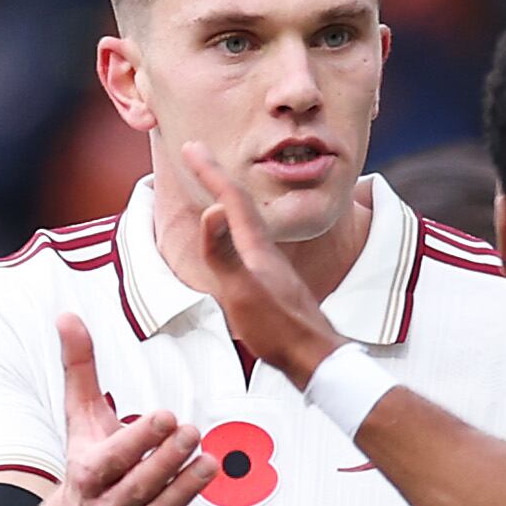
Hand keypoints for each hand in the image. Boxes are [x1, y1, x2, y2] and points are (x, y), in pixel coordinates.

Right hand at [55, 314, 238, 505]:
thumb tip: (67, 315)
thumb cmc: (87, 467)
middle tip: (193, 431)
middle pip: (140, 486)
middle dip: (166, 460)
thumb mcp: (80, 420)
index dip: (138, 440)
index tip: (164, 416)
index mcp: (89, 474)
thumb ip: (79, 370)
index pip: (113, 459)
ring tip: (212, 462)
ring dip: (188, 490)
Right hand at [176, 140, 339, 384]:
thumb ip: (224, 254)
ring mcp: (272, 268)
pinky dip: (235, 231)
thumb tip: (211, 211)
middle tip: (197, 156)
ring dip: (227, 202)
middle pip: (239, 205)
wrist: (315, 358)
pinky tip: (237, 243)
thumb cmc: (278, 330)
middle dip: (216, 178)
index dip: (210, 171)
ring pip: (246, 223)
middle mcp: (266, 251)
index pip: (231, 200)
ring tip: (214, 189)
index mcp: (257, 247)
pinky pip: (249, 244)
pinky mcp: (274, 285)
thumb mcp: (243, 292)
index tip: (190, 146)